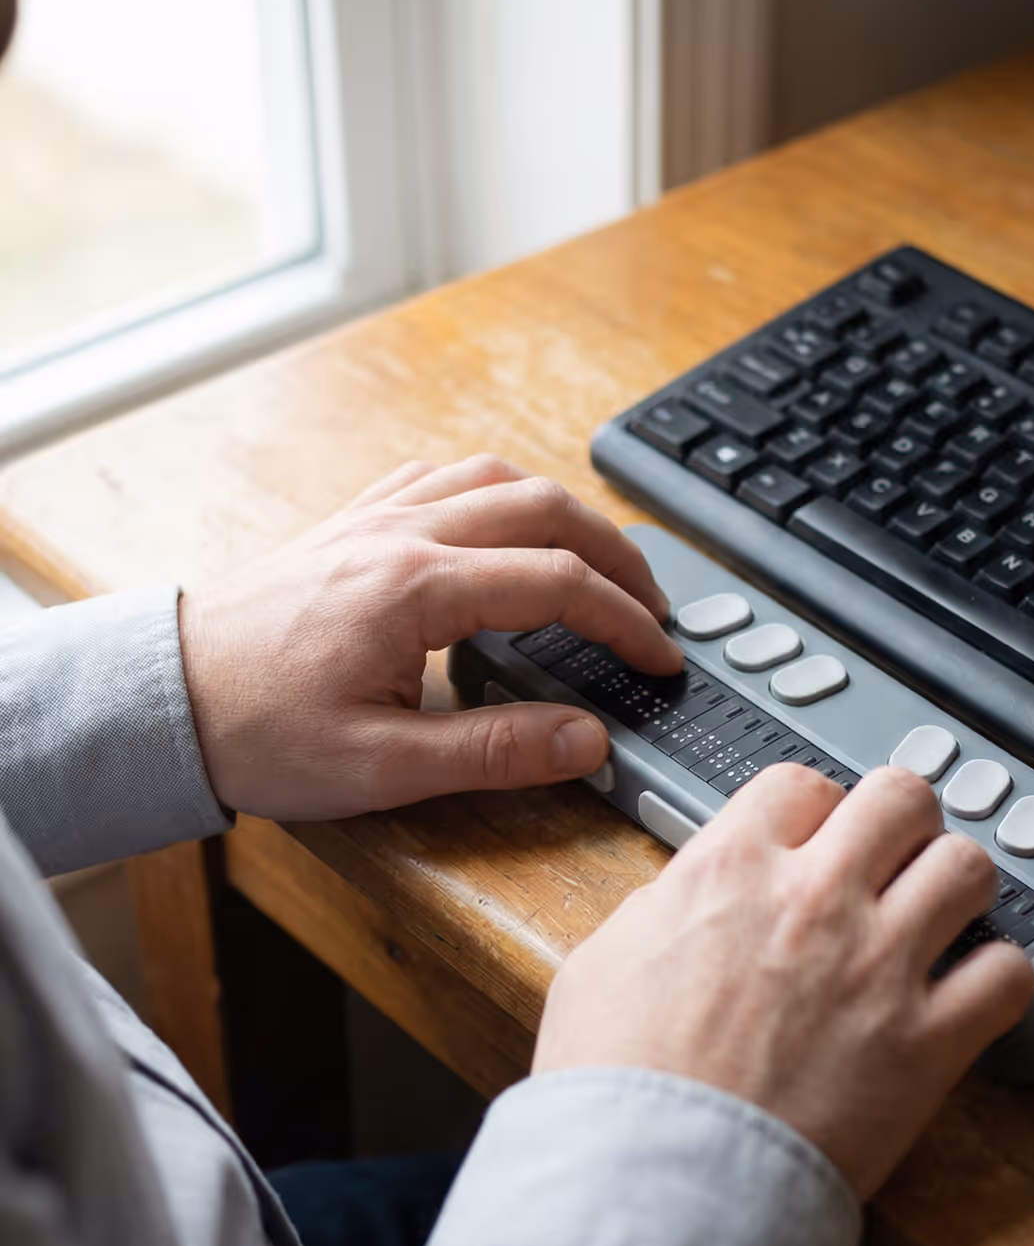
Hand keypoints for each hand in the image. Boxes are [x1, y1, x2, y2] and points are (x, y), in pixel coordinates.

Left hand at [179, 457, 681, 819]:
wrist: (161, 699)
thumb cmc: (256, 734)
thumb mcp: (381, 767)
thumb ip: (494, 752)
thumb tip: (589, 740)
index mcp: (415, 589)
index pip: (558, 584)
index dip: (625, 622)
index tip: (660, 659)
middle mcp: (399, 534)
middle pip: (544, 511)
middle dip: (617, 555)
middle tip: (655, 606)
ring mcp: (371, 519)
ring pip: (496, 480)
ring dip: (563, 515)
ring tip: (599, 563)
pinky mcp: (348, 525)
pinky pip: (440, 479)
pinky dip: (495, 495)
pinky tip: (504, 528)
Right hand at [534, 764, 1033, 1198]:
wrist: (655, 1184)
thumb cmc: (615, 1089)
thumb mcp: (603, 962)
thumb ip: (663, 909)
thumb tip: (694, 898)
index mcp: (730, 869)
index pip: (802, 782)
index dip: (814, 809)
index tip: (817, 838)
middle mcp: (815, 899)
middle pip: (901, 798)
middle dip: (901, 823)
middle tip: (894, 858)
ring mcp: (879, 966)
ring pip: (967, 868)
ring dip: (956, 886)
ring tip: (940, 916)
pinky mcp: (927, 1043)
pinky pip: (1007, 974)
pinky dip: (997, 979)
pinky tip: (970, 993)